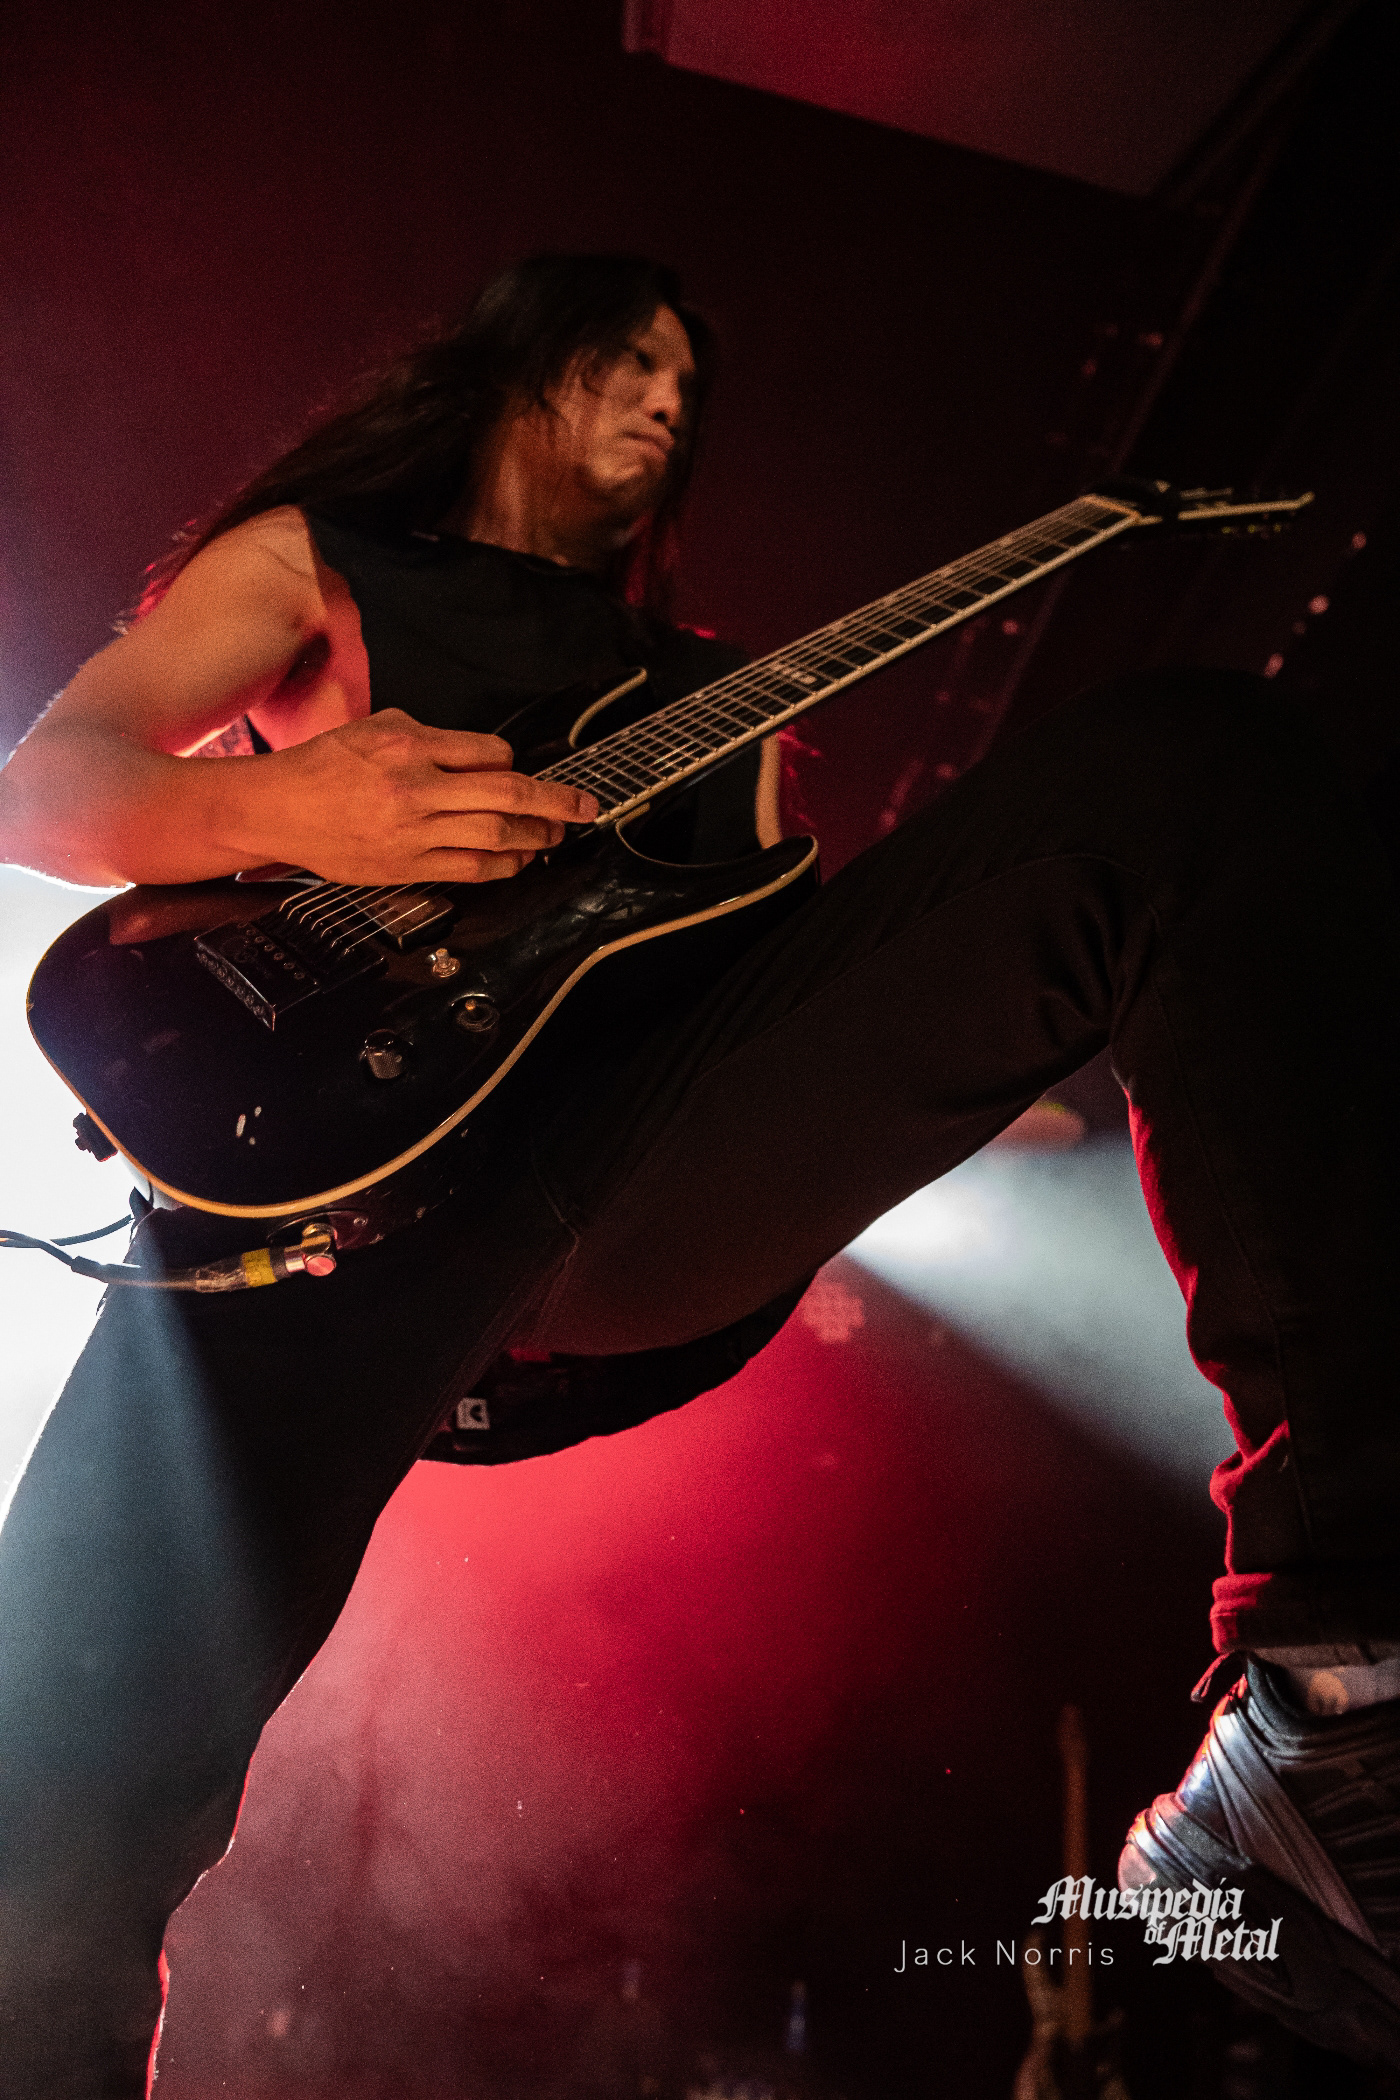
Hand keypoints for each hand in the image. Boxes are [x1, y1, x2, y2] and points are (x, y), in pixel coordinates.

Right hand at [263, 710, 598, 883]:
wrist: (276, 807)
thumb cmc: (322, 766)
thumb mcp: (374, 728)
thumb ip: (427, 736)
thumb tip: (478, 755)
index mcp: (409, 745)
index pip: (490, 752)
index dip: (513, 764)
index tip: (517, 771)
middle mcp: (415, 787)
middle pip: (507, 793)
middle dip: (557, 801)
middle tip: (586, 807)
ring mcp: (413, 830)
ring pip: (495, 834)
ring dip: (536, 836)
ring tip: (556, 835)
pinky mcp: (406, 865)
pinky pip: (471, 868)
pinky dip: (504, 864)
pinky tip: (520, 859)